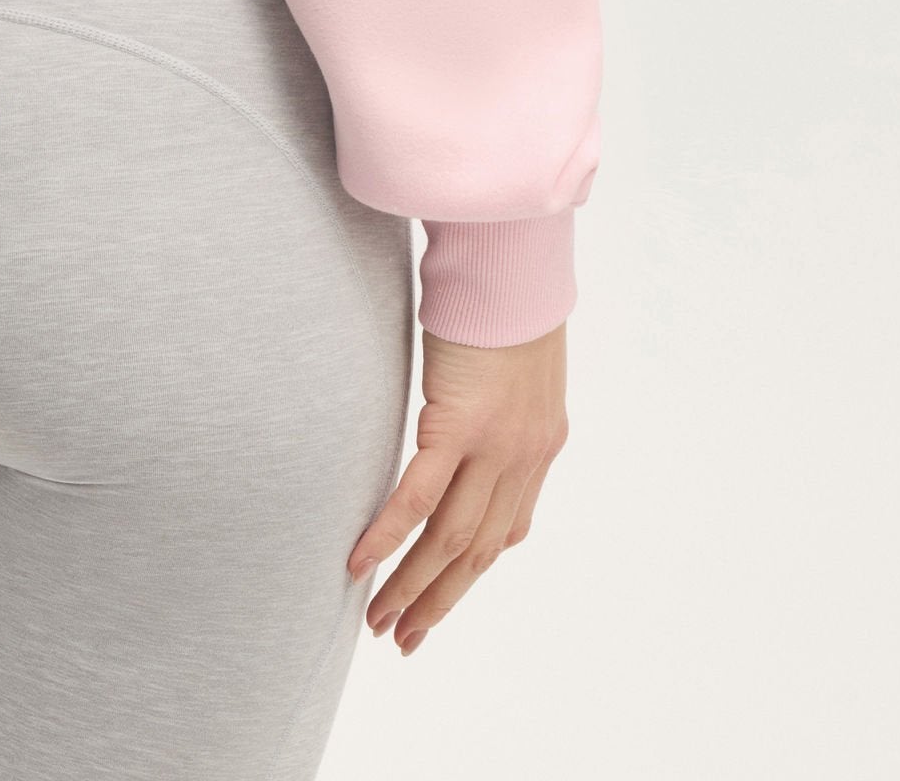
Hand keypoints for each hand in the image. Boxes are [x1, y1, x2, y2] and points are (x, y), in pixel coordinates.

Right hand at [347, 320, 567, 655]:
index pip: (506, 530)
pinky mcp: (456, 423)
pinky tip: (361, 563)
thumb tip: (480, 421)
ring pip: (449, 538)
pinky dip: (389, 535)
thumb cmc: (507, 298)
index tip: (442, 598)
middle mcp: (522, 457)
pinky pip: (419, 496)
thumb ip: (503, 407)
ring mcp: (492, 445)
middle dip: (441, 600)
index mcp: (538, 447)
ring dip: (412, 585)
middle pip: (477, 551)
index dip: (471, 572)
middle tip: (405, 638)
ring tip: (378, 620)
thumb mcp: (521, 366)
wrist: (512, 262)